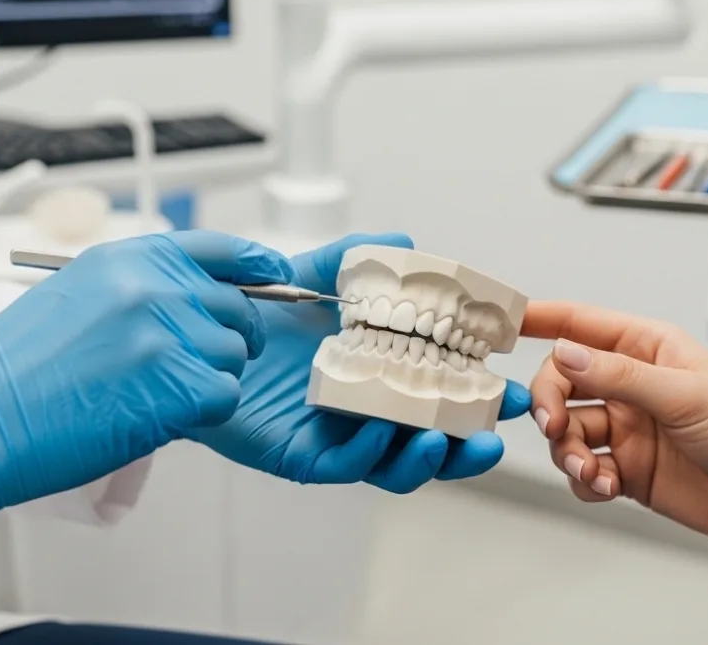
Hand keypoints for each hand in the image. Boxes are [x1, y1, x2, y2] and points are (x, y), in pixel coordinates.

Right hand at [0, 232, 292, 548]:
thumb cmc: (13, 369)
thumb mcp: (77, 296)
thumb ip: (140, 290)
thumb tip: (196, 302)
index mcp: (129, 258)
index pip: (220, 249)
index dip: (256, 267)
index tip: (276, 280)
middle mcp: (154, 286)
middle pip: (237, 310)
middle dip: (226, 342)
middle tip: (185, 369)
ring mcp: (167, 334)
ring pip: (233, 358)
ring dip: (206, 382)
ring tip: (148, 395)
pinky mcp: (176, 386)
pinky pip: (224, 398)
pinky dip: (201, 414)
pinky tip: (154, 417)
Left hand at [189, 234, 532, 493]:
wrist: (195, 333)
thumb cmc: (254, 314)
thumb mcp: (312, 276)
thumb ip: (357, 260)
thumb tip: (406, 242)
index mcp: (381, 375)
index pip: (443, 395)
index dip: (479, 399)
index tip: (512, 390)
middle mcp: (366, 412)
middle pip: (431, 443)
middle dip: (468, 444)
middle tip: (493, 435)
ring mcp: (336, 438)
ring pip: (394, 466)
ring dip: (425, 457)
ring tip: (439, 437)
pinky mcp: (301, 457)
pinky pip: (345, 465)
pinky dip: (368, 451)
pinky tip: (380, 429)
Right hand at [523, 301, 707, 546]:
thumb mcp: (684, 394)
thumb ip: (618, 375)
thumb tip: (563, 352)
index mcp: (647, 348)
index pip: (579, 324)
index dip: (539, 319)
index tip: (502, 324)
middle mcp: (632, 385)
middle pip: (562, 382)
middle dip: (550, 405)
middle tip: (555, 428)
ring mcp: (629, 429)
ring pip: (568, 431)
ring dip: (569, 452)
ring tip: (591, 470)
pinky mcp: (630, 471)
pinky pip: (584, 471)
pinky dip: (585, 481)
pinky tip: (606, 487)